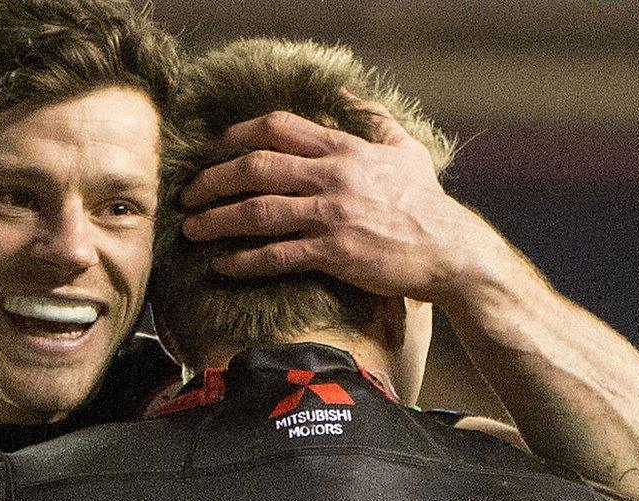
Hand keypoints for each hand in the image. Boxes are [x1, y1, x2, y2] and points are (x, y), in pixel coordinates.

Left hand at [179, 100, 504, 303]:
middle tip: (187, 192)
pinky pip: (278, 255)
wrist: (450, 249)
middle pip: (255, 167)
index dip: (235, 136)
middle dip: (213, 178)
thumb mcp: (405, 150)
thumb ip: (374, 121)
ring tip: (191, 229)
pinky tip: (222, 265)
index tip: (211, 150)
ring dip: (217, 220)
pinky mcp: (334, 253)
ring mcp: (332, 215)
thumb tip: (351, 97)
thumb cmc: (426, 203)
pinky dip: (244, 260)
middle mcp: (332, 177)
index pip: (276, 129)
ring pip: (258, 211)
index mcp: (343, 149)